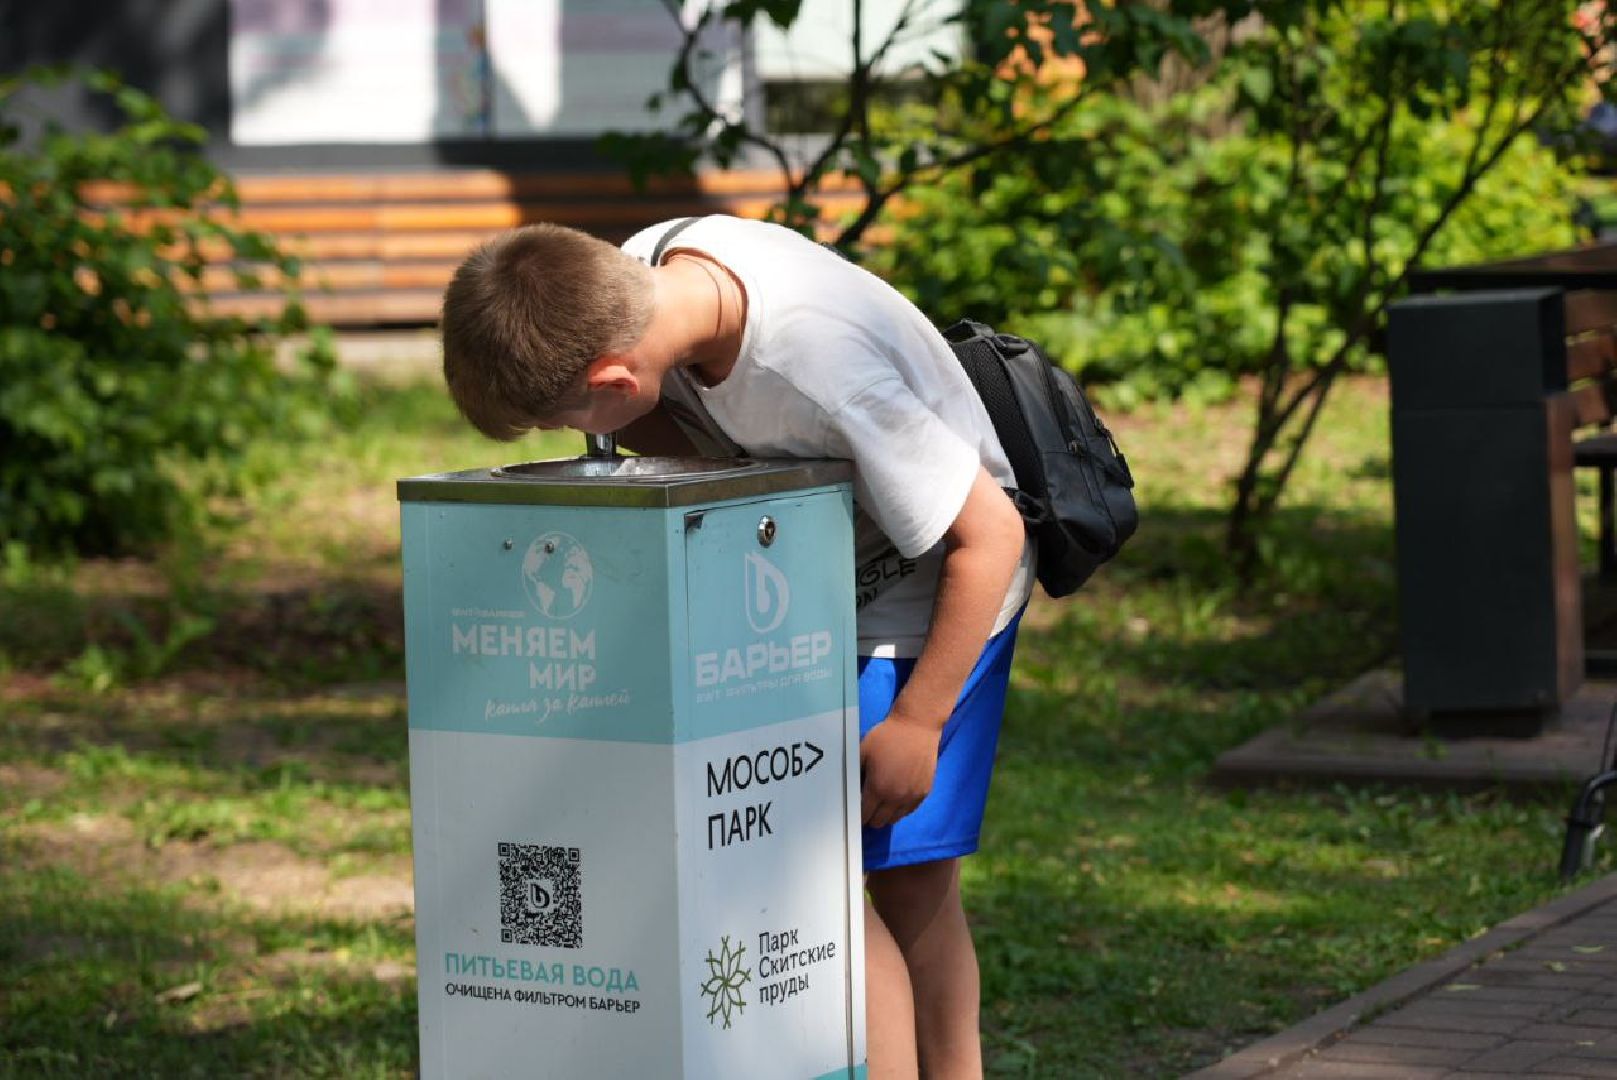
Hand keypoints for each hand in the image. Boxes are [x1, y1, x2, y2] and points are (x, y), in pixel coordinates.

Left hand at [859, 711, 941, 828]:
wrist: (917, 727)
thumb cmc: (887, 736)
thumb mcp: (862, 751)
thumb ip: (854, 773)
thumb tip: (846, 789)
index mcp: (878, 788)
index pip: (864, 815)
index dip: (858, 815)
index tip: (855, 810)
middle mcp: (896, 798)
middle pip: (879, 822)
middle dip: (871, 816)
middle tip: (868, 805)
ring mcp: (912, 796)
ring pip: (895, 819)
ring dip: (886, 814)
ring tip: (882, 801)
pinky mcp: (924, 792)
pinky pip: (909, 811)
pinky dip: (901, 809)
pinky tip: (896, 796)